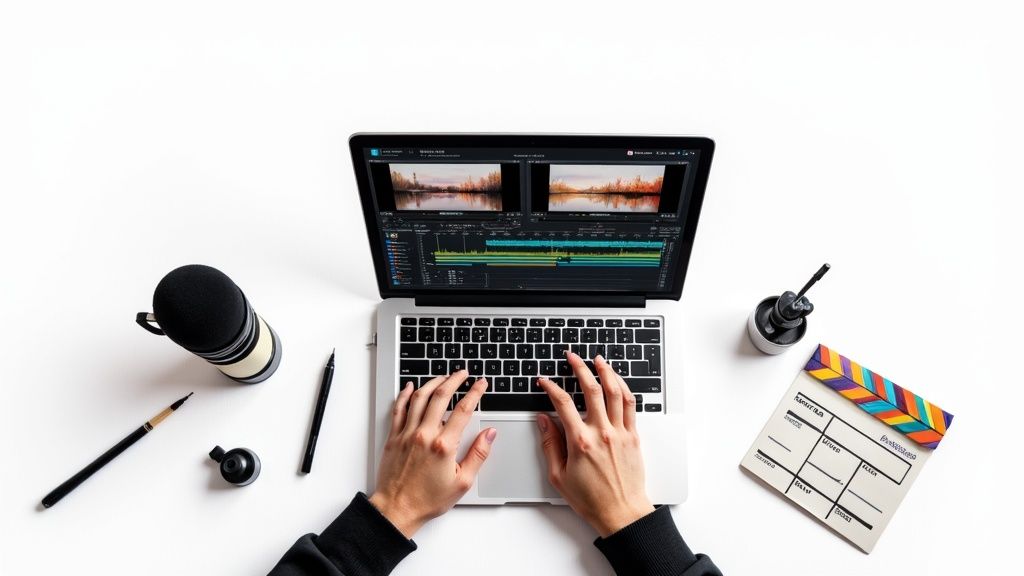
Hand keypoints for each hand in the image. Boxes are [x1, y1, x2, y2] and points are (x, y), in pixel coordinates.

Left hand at [369, 370, 495, 537]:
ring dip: (433, 382)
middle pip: (441, 396)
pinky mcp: (394, 437)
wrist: (397, 509)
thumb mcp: (462, 483)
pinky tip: (411, 387)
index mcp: (444, 446)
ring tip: (443, 376)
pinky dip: (405, 395)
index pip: (463, 410)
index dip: (475, 393)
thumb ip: (478, 455)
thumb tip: (489, 434)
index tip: (481, 384)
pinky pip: (399, 409)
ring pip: (420, 397)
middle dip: (454, 380)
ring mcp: (407, 434)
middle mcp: (424, 435)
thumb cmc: (427, 500)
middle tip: (462, 373)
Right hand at [536, 353, 654, 537]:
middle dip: (579, 368)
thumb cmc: (591, 499)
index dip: (551, 387)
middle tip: (572, 357)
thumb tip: (544, 421)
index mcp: (580, 442)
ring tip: (598, 359)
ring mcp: (620, 433)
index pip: (562, 403)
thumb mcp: (559, 476)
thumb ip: (550, 444)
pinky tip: (618, 381)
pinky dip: (624, 388)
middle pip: (591, 389)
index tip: (544, 381)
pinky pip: (630, 404)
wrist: (621, 512)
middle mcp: (602, 433)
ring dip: (606, 371)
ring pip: (615, 392)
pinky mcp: (633, 436)